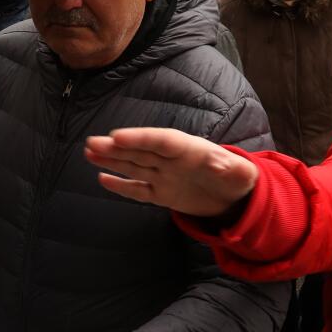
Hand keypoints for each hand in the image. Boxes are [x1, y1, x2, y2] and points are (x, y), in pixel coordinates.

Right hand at [84, 127, 259, 217]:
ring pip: (134, 166)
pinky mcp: (162, 195)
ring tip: (89, 151)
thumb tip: (224, 163)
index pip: (161, 141)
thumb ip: (232, 167)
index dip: (140, 138)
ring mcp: (165, 177)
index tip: (118, 136)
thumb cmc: (240, 178)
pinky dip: (121, 186)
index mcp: (190, 150)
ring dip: (112, 160)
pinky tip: (102, 179)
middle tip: (93, 142)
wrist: (237, 196)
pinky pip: (138, 190)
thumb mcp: (242, 173)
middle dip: (117, 147)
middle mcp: (172, 161)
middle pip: (141, 151)